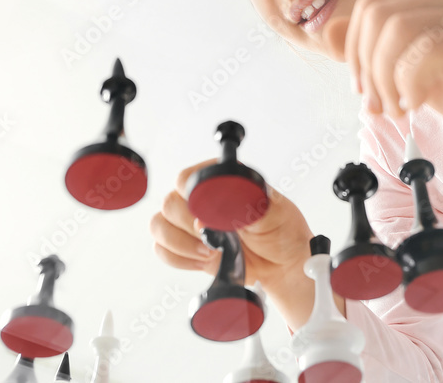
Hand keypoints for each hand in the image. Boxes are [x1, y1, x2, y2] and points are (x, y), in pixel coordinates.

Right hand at [149, 159, 314, 288]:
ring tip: (210, 253)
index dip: (191, 198)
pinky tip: (204, 261)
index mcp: (222, 180)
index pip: (187, 178)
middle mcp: (201, 198)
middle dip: (188, 227)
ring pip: (159, 225)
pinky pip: (162, 250)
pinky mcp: (186, 247)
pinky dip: (179, 259)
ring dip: (181, 244)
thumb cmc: (282, 231)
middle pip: (169, 203)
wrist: (284, 264)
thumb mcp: (276, 212)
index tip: (207, 218)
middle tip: (213, 241)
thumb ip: (248, 206)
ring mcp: (190, 223)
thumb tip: (215, 214)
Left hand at [327, 0, 442, 166]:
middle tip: (379, 105)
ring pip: (397, 29)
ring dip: (384, 77)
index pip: (373, 7)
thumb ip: (376, 54)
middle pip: (378, 13)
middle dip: (364, 65)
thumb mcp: (419, 76)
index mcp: (441, 0)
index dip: (356, 52)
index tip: (367, 92)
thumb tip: (326, 30)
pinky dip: (407, 84)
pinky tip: (419, 106)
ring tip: (398, 109)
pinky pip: (425, 52)